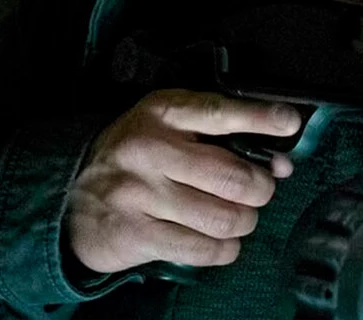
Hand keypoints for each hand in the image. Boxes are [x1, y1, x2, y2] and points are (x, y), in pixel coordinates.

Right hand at [66, 89, 300, 273]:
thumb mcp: (173, 128)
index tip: (289, 121)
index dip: (260, 118)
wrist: (72, 193)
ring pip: (224, 218)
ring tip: (238, 216)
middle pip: (233, 177)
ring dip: (244, 222)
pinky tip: (222, 241)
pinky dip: (225, 249)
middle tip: (257, 190)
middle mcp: (151, 150)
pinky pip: (202, 249)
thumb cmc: (140, 155)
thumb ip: (225, 137)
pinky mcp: (136, 234)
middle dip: (260, 188)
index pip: (219, 112)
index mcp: (164, 114)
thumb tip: (280, 163)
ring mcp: (141, 194)